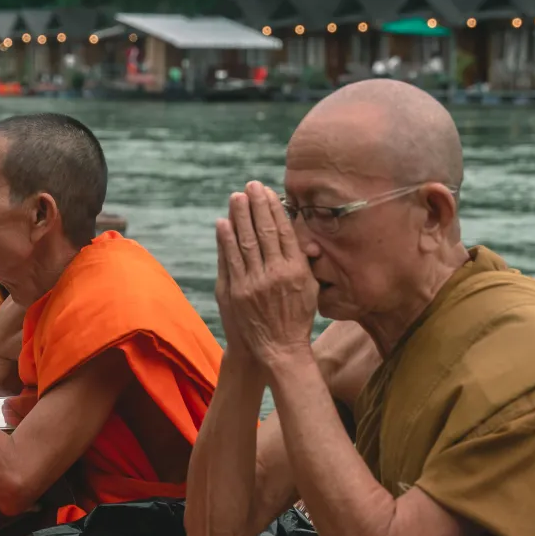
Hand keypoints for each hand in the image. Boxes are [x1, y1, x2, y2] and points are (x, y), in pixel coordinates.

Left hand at [215, 181, 317, 369]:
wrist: (279, 350)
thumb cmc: (297, 318)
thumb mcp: (311, 289)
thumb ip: (304, 261)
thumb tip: (300, 236)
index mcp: (297, 270)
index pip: (284, 231)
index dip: (274, 209)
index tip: (267, 192)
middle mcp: (277, 274)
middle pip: (265, 232)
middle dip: (256, 206)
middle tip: (250, 185)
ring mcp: (255, 283)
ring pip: (246, 242)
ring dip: (239, 217)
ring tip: (235, 197)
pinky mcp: (238, 293)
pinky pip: (231, 261)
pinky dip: (226, 241)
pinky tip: (222, 224)